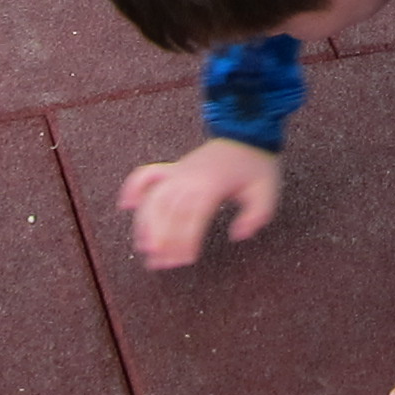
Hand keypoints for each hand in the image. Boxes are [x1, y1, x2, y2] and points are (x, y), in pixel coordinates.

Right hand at [115, 138, 280, 268]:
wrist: (247, 129)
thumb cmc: (257, 164)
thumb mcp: (267, 192)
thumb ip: (255, 217)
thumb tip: (237, 235)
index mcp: (212, 185)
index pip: (192, 217)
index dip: (185, 241)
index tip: (186, 260)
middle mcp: (190, 178)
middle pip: (168, 213)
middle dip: (164, 241)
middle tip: (162, 264)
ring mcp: (179, 172)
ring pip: (154, 200)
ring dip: (146, 225)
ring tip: (146, 249)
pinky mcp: (175, 168)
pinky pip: (147, 175)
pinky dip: (133, 187)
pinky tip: (126, 205)